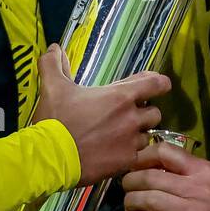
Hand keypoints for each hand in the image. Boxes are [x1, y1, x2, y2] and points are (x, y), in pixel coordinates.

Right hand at [32, 44, 169, 186]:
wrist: (50, 158)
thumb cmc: (55, 120)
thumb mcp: (52, 87)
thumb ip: (53, 64)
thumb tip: (54, 47)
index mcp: (119, 96)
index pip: (155, 84)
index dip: (159, 83)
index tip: (156, 85)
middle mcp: (131, 118)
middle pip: (155, 112)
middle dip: (145, 111)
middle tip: (129, 113)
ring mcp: (130, 142)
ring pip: (147, 135)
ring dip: (138, 133)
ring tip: (122, 134)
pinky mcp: (126, 163)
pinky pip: (139, 156)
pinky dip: (132, 153)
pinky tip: (117, 152)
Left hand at [122, 143, 209, 210]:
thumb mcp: (208, 180)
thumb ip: (182, 171)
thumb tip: (145, 162)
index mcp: (202, 170)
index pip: (165, 151)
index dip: (142, 156)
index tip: (133, 164)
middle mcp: (199, 188)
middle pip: (151, 177)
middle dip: (130, 181)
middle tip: (125, 186)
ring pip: (150, 200)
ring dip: (132, 201)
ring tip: (129, 204)